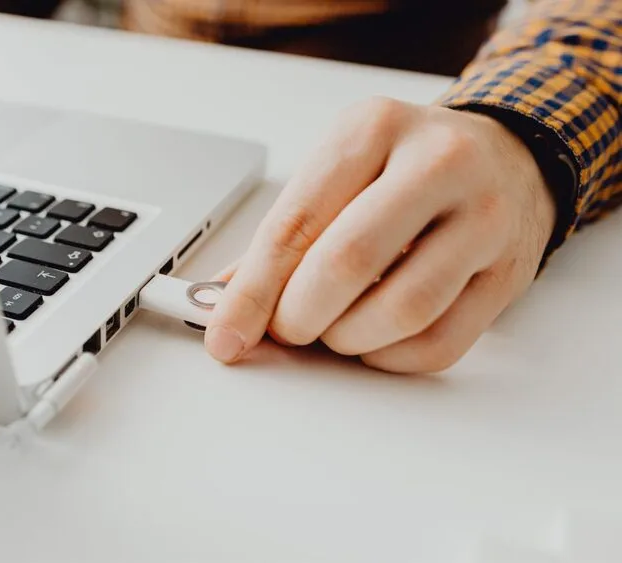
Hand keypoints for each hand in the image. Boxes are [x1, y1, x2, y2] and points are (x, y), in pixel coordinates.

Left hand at [205, 97, 556, 372]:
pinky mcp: (509, 272)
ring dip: (347, 339)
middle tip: (286, 329)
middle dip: (299, 316)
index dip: (252, 292)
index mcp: (373, 129)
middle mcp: (437, 163)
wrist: (506, 157)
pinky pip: (440, 343)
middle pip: (348, 262)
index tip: (225, 334)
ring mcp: (483, 217)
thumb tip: (222, 304)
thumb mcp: (338, 173)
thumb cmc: (404, 168)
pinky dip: (390, 358)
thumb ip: (280, 237)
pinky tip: (375, 340)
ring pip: (402, 310)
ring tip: (333, 328)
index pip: (296, 223)